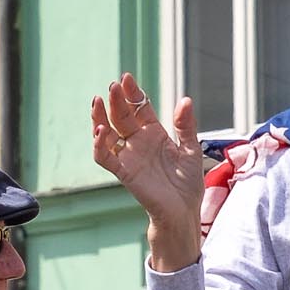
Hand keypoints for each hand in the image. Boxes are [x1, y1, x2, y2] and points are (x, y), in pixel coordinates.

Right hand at [91, 75, 203, 272]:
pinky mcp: (123, 172)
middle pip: (122, 116)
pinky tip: (100, 130)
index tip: (127, 78)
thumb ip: (186, 126)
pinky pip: (105, 157)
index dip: (133, 94)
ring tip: (98, 101)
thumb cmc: (188, 182)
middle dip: (116, 100)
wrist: (183, 210)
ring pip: (108, 133)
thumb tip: (185, 100)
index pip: (139, 108)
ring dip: (101, 117)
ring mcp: (129, 156)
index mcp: (154, 134)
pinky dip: (99, 144)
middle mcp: (138, 142)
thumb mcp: (191, 150)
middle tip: (113, 85)